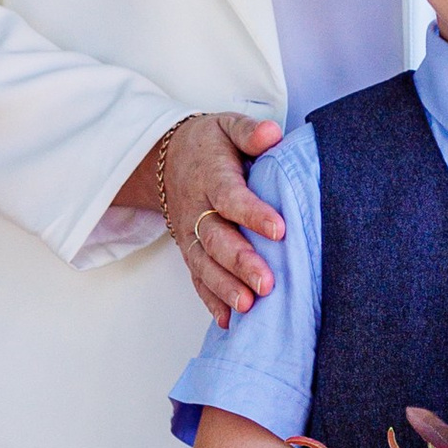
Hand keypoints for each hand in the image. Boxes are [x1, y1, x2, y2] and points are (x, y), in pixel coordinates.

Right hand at [162, 110, 285, 326]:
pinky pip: (198, 278)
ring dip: (225, 287)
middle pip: (216, 239)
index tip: (279, 230)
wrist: (167, 160)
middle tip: (266, 283)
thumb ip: (249, 132)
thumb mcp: (227, 126)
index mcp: (211, 177)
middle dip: (240, 263)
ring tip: (247, 307)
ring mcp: (189, 235)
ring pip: (204, 264)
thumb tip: (273, 134)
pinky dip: (211, 300)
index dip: (253, 213)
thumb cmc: (210, 145)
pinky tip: (228, 321)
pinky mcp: (189, 252)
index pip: (231, 197)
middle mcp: (197, 210)